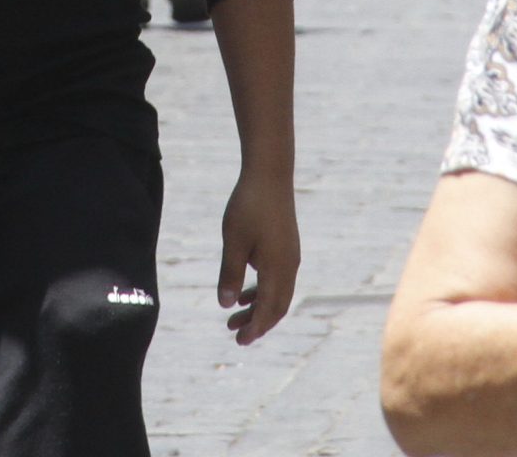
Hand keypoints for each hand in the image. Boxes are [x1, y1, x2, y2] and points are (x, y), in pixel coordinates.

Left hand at [219, 164, 299, 344]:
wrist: (270, 174)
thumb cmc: (249, 206)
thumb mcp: (233, 242)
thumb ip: (230, 274)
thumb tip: (226, 305)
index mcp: (277, 268)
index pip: (269, 310)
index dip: (255, 329)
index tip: (239, 341)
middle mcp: (289, 266)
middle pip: (277, 307)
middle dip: (258, 323)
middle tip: (235, 335)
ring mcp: (290, 256)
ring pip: (278, 293)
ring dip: (258, 307)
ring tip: (233, 316)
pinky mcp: (286, 246)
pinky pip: (277, 278)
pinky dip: (262, 290)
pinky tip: (244, 291)